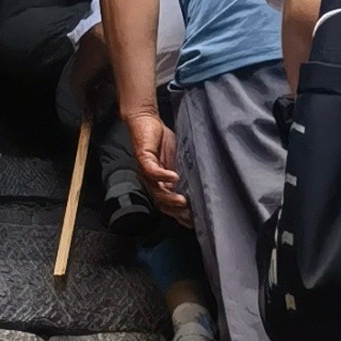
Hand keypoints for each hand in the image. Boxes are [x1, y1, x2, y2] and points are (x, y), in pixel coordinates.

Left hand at [127, 103, 187, 224]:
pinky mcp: (143, 158)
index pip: (167, 204)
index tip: (192, 221)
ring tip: (183, 201)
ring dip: (170, 197)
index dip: (178, 214)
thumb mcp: (176, 158)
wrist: (145, 118)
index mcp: (159, 182)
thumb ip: (183, 171)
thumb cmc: (161, 139)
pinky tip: (175, 177)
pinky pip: (152, 171)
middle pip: (161, 202)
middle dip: (175, 211)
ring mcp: (146, 170)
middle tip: (189, 215)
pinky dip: (163, 176)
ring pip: (156, 191)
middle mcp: (151, 180)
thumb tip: (197, 185)